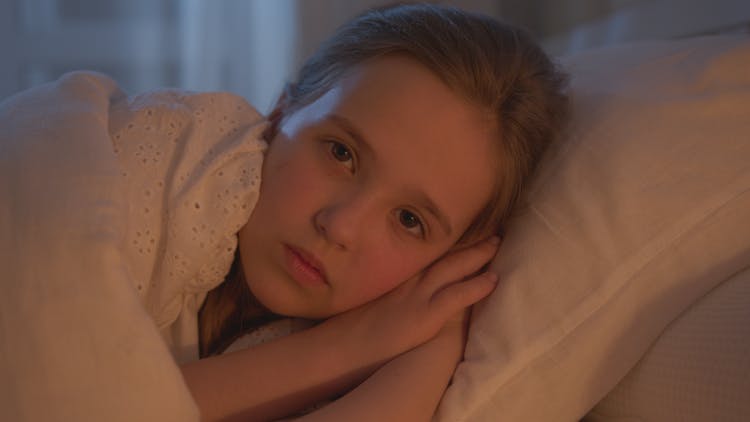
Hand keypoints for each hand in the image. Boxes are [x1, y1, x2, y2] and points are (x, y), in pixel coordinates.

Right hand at [335, 236, 499, 362]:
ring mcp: (416, 297)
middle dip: (467, 241)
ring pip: (453, 267)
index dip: (446, 242)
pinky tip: (494, 280)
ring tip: (497, 242)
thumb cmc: (346, 331)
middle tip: (490, 229)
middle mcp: (407, 281)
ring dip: (477, 254)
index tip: (464, 229)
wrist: (337, 349)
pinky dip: (476, 287)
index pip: (425, 254)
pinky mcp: (424, 316)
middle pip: (442, 254)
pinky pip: (456, 296)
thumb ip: (383, 295)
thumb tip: (392, 296)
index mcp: (394, 277)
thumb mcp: (365, 303)